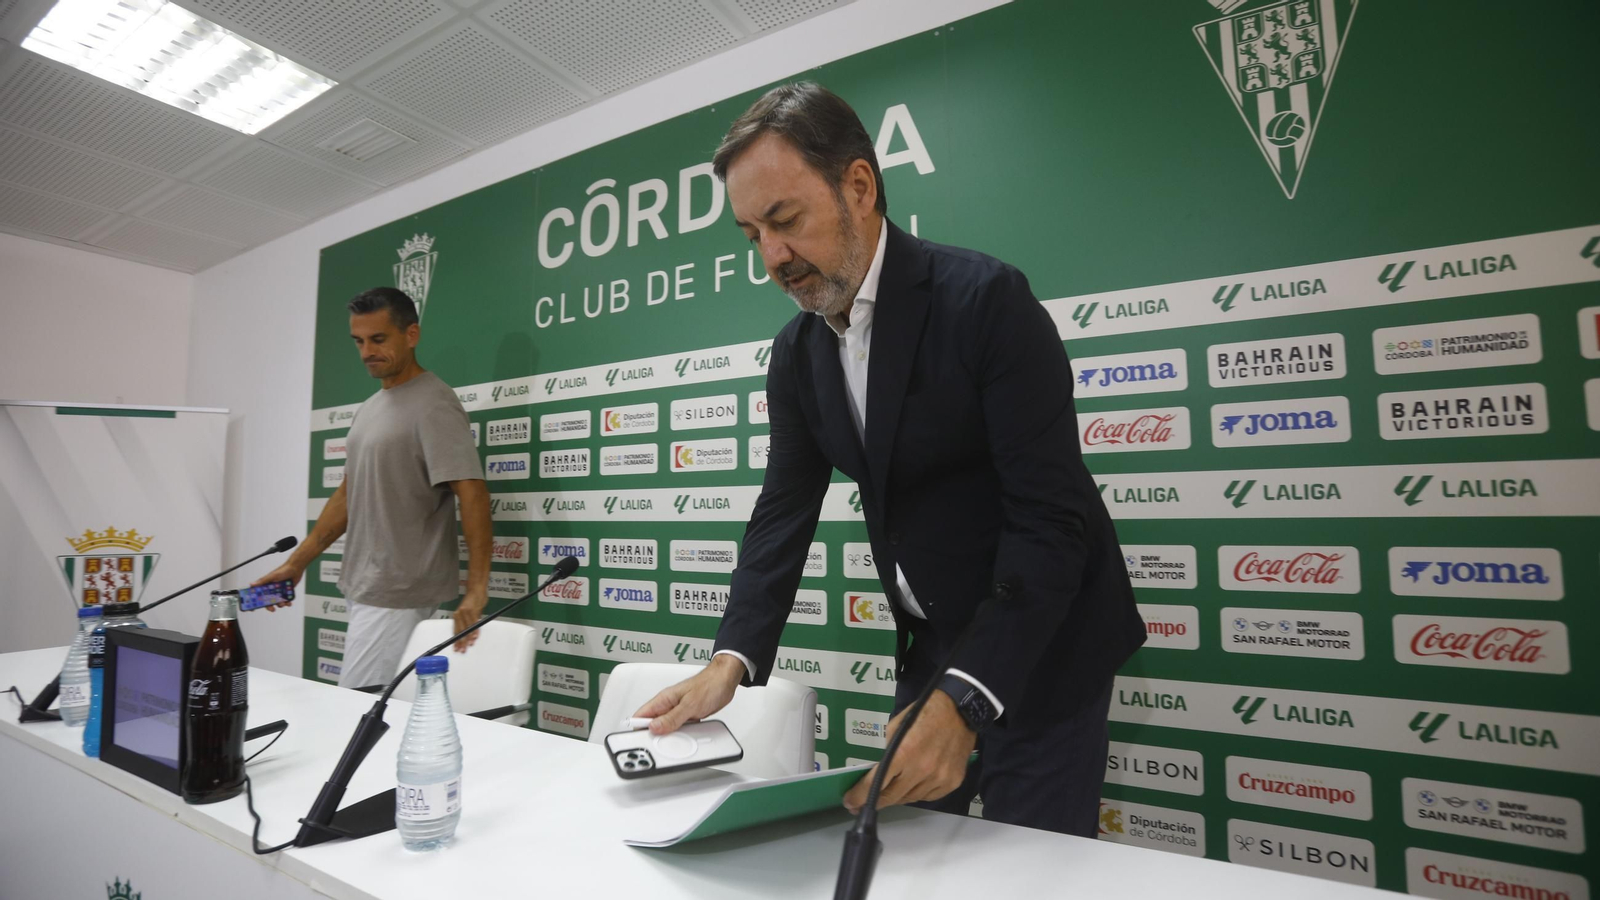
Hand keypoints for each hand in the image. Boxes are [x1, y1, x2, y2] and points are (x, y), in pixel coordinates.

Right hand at [252, 562, 302, 612]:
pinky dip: (287, 602)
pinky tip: (289, 603)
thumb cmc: (283, 570)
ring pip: (277, 601)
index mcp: (266, 585)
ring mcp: (279, 591)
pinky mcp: (286, 592)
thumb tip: (252, 584)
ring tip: (283, 603)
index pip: (258, 594)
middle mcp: (272, 589)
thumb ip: (262, 581)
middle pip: (268, 600)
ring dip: (280, 604)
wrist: (296, 569)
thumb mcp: (272, 576)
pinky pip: (286, 599)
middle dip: (269, 606)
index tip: (254, 608)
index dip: (256, 601)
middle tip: (272, 609)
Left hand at [451, 588, 488, 651]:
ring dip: (469, 637)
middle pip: (460, 631)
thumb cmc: (473, 601)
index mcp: (456, 616)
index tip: (457, 648)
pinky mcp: (472, 610)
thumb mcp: (469, 613)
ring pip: (467, 628)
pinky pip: (474, 622)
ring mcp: (465, 612)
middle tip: (463, 650)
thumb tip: (470, 634)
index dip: (456, 640)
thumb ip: (468, 622)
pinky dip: (475, 630)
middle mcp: (459, 614)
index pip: (456, 631)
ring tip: (470, 644)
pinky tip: (475, 636)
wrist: (476, 589)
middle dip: (462, 642)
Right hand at [635, 655, 744, 734]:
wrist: (725, 680)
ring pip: (665, 726)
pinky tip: (684, 737)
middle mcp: (668, 704)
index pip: (642, 715)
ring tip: (672, 742)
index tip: (641, 740)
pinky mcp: (687, 715)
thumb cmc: (709, 684)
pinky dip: (679, 733)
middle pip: (652, 723)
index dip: (638, 728)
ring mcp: (677, 710)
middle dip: (653, 735)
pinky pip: (678, 727)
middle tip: (658, 745)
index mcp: (664, 699)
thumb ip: (672, 717)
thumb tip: (654, 727)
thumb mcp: (690, 704)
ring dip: (667, 735)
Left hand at [843, 692, 975, 813]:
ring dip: (897, 796)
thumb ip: (887, 751)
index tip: (851, 802)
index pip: (876, 783)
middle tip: (863, 803)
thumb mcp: (896, 727)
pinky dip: (916, 793)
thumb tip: (876, 770)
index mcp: (904, 753)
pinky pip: (928, 796)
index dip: (860, 796)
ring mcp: (939, 778)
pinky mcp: (952, 782)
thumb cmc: (924, 713)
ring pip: (910, 799)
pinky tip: (912, 784)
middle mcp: (922, 770)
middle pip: (892, 797)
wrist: (959, 710)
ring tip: (890, 790)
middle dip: (875, 801)